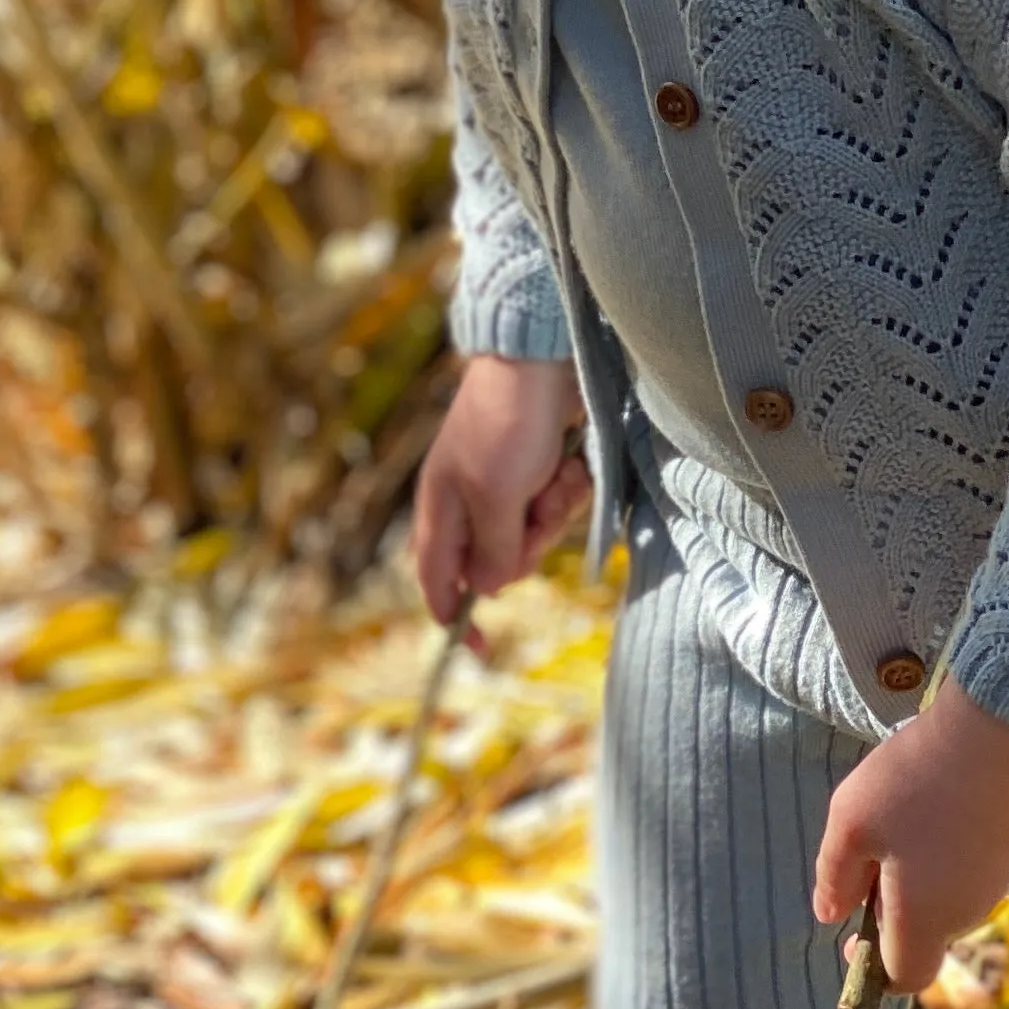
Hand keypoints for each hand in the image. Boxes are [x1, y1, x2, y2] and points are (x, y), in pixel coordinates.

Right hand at [413, 354, 587, 631]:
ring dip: (553, 513)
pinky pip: (556, 504)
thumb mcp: (496, 497)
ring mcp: (505, 485)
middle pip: (498, 562)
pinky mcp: (538, 469)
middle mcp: (469, 501)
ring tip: (557, 476)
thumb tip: (487, 591)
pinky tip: (571, 464)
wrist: (540, 358)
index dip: (455, 618)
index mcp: (443, 509)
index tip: (483, 649)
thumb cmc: (507, 425)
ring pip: (533, 534)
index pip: (438, 581)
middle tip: (538, 512)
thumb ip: (492, 550)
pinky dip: (568, 490)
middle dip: (527, 544)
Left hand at [814, 678, 1008, 992]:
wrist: (998, 727)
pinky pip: (967, 870)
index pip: (905, 977)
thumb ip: (834, 878)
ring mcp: (996, 880)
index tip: (852, 931)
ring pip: (945, 900)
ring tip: (899, 818)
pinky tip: (931, 804)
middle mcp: (968, 912)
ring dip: (916, 878)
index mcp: (926, 920)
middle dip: (891, 910)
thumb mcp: (852, 824)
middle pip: (924, 935)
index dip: (874, 967)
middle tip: (870, 853)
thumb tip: (829, 914)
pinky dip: (943, 854)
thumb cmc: (914, 779)